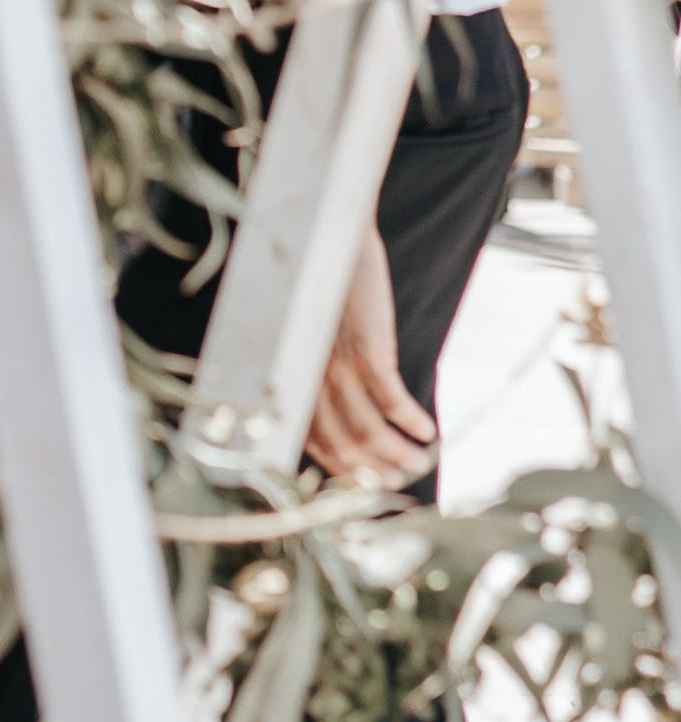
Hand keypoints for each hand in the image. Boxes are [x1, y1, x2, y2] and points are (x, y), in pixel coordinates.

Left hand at [304, 222, 436, 486]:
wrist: (331, 238)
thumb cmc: (322, 287)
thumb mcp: (309, 336)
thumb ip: (317, 372)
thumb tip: (341, 409)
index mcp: (294, 377)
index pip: (312, 441)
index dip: (341, 470)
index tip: (364, 484)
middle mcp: (309, 378)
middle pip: (341, 445)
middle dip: (372, 473)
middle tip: (399, 484)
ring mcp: (337, 364)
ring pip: (367, 431)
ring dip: (397, 456)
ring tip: (419, 464)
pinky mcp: (367, 348)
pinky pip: (390, 400)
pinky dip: (410, 423)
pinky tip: (426, 432)